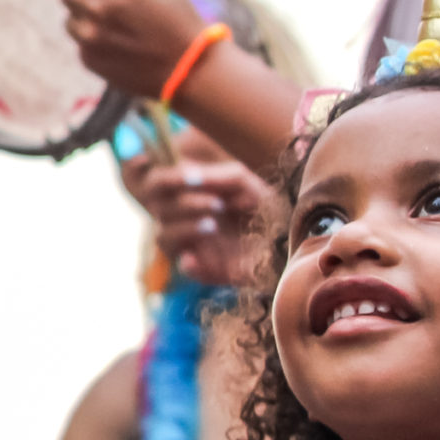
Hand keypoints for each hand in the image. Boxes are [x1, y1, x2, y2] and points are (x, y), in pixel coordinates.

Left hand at [60, 0, 211, 99]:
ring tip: (117, 24)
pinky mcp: (89, 59)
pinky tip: (119, 42)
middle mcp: (92, 11)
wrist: (188, 64)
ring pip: (70, 20)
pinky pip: (80, 43)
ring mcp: (88, 38)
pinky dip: (93, 40)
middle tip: (111, 2)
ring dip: (85, 19)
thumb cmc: (174, 15)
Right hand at [120, 157, 268, 287]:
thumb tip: (189, 175)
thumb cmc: (266, 203)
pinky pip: (185, 267)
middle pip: (156, 207)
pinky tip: (198, 257)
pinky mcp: (206, 269)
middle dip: (182, 202)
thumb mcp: (241, 181)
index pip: (153, 183)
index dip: (147, 174)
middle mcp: (182, 217)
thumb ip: (214, 176)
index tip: (169, 170)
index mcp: (187, 192)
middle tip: (217, 202)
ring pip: (163, 237)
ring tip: (213, 225)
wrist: (292, 237)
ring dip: (184, 228)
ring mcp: (191, 244)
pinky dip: (189, 263)